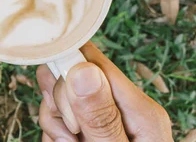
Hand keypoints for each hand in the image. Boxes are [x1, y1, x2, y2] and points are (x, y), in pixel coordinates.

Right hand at [35, 42, 172, 141]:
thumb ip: (100, 115)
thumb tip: (82, 69)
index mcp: (140, 109)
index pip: (95, 60)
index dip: (68, 67)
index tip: (55, 87)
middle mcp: (123, 108)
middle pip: (72, 77)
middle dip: (60, 104)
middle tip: (71, 136)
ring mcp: (104, 118)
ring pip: (60, 98)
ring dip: (55, 123)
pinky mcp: (89, 129)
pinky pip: (58, 118)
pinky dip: (55, 134)